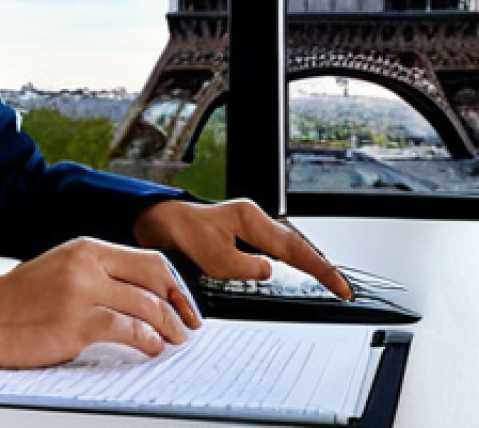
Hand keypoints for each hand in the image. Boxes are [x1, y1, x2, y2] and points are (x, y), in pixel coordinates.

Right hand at [0, 237, 200, 367]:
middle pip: (154, 276)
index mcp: (86, 248)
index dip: (174, 283)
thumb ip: (98, 274)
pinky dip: (147, 341)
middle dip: (180, 303)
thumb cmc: (22, 299)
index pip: (147, 258)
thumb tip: (141, 293)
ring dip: (169, 326)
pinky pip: (128, 330)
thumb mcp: (63, 270)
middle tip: (189, 323)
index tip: (186, 302)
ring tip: (173, 340)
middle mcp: (87, 264)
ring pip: (147, 305)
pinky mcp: (77, 323)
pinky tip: (150, 348)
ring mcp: (82, 292)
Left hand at [133, 198, 353, 300]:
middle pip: (297, 243)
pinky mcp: (247, 232)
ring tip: (330, 283)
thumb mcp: (214, 259)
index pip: (293, 247)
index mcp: (250, 218)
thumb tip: (269, 270)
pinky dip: (293, 260)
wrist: (163, 223)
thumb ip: (245, 267)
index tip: (340, 287)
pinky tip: (301, 272)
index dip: (320, 268)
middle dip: (322, 265)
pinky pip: (277, 247)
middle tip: (343, 289)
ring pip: (289, 245)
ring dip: (309, 262)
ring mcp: (251, 223)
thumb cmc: (184, 235)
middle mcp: (255, 217)